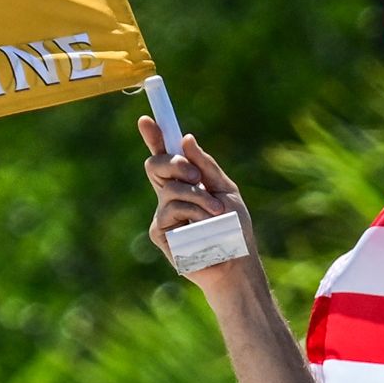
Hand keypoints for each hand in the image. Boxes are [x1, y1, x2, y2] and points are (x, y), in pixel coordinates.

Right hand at [141, 119, 257, 279]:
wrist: (236, 262)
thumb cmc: (234, 228)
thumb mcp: (226, 190)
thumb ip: (206, 166)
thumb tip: (186, 139)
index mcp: (185, 182)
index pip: (165, 155)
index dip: (154, 137)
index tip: (147, 120)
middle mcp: (169, 196)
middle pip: (155, 165)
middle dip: (174, 163)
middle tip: (194, 174)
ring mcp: (163, 214)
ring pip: (169, 188)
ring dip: (197, 196)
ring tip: (215, 212)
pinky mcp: (160, 232)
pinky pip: (171, 210)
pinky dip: (193, 213)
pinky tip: (205, 228)